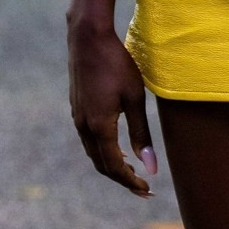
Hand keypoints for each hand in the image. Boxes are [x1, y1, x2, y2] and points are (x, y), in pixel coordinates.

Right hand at [67, 13, 158, 195]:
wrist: (87, 38)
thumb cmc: (116, 64)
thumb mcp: (135, 99)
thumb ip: (142, 134)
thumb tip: (150, 166)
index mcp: (99, 127)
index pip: (114, 167)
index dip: (130, 182)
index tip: (147, 190)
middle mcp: (84, 127)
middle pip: (101, 165)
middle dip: (122, 179)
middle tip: (143, 189)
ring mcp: (77, 117)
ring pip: (93, 153)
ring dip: (112, 166)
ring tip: (132, 171)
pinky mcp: (77, 108)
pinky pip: (88, 140)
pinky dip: (103, 150)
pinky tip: (118, 147)